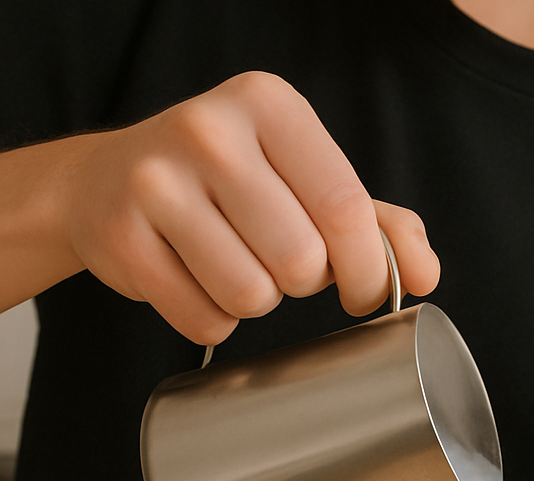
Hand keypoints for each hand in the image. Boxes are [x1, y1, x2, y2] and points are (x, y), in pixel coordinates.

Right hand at [55, 72, 438, 343]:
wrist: (108, 182)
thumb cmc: (232, 186)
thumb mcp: (308, 182)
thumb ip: (378, 224)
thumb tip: (425, 274)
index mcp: (271, 106)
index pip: (347, 210)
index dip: (369, 272)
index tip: (364, 291)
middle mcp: (210, 131)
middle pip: (301, 261)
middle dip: (304, 285)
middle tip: (281, 266)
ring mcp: (156, 181)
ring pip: (251, 296)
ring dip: (257, 303)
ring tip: (235, 266)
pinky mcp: (121, 237)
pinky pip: (203, 321)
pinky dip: (213, 320)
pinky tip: (195, 280)